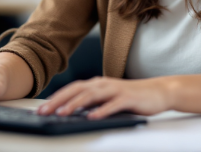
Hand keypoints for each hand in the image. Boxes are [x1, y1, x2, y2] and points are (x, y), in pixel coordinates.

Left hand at [37, 77, 172, 118]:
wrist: (159, 92)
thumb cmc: (132, 97)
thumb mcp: (108, 99)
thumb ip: (93, 103)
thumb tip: (73, 112)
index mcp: (98, 84)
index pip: (73, 88)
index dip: (56, 97)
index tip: (41, 108)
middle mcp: (104, 84)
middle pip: (77, 90)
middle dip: (59, 100)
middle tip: (44, 111)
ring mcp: (116, 90)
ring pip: (92, 95)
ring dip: (75, 104)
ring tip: (63, 113)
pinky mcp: (128, 98)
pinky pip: (112, 104)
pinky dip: (101, 110)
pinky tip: (92, 117)